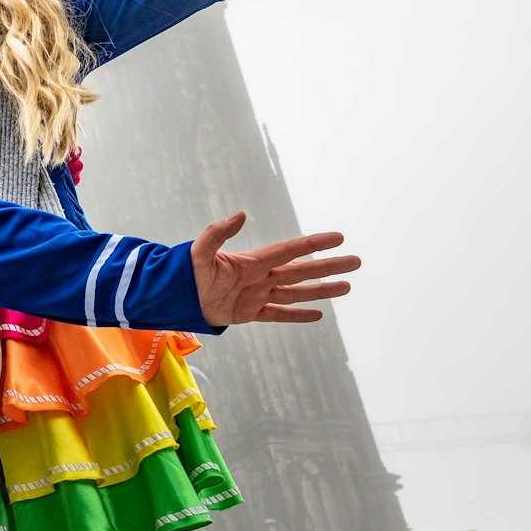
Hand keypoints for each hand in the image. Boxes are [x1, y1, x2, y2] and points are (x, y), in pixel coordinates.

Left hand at [189, 212, 359, 326]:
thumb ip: (217, 233)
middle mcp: (260, 277)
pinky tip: (319, 315)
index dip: (313, 244)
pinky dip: (297, 315)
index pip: (290, 250)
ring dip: (322, 291)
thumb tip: (240, 215)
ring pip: (296, 293)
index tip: (338, 237)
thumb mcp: (199, 251)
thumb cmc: (185, 271)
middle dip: (329, 266)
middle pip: (302, 271)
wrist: (174, 296)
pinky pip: (279, 314)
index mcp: (252, 261)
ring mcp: (257, 295)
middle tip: (356, 261)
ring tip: (347, 286)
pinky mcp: (249, 313)